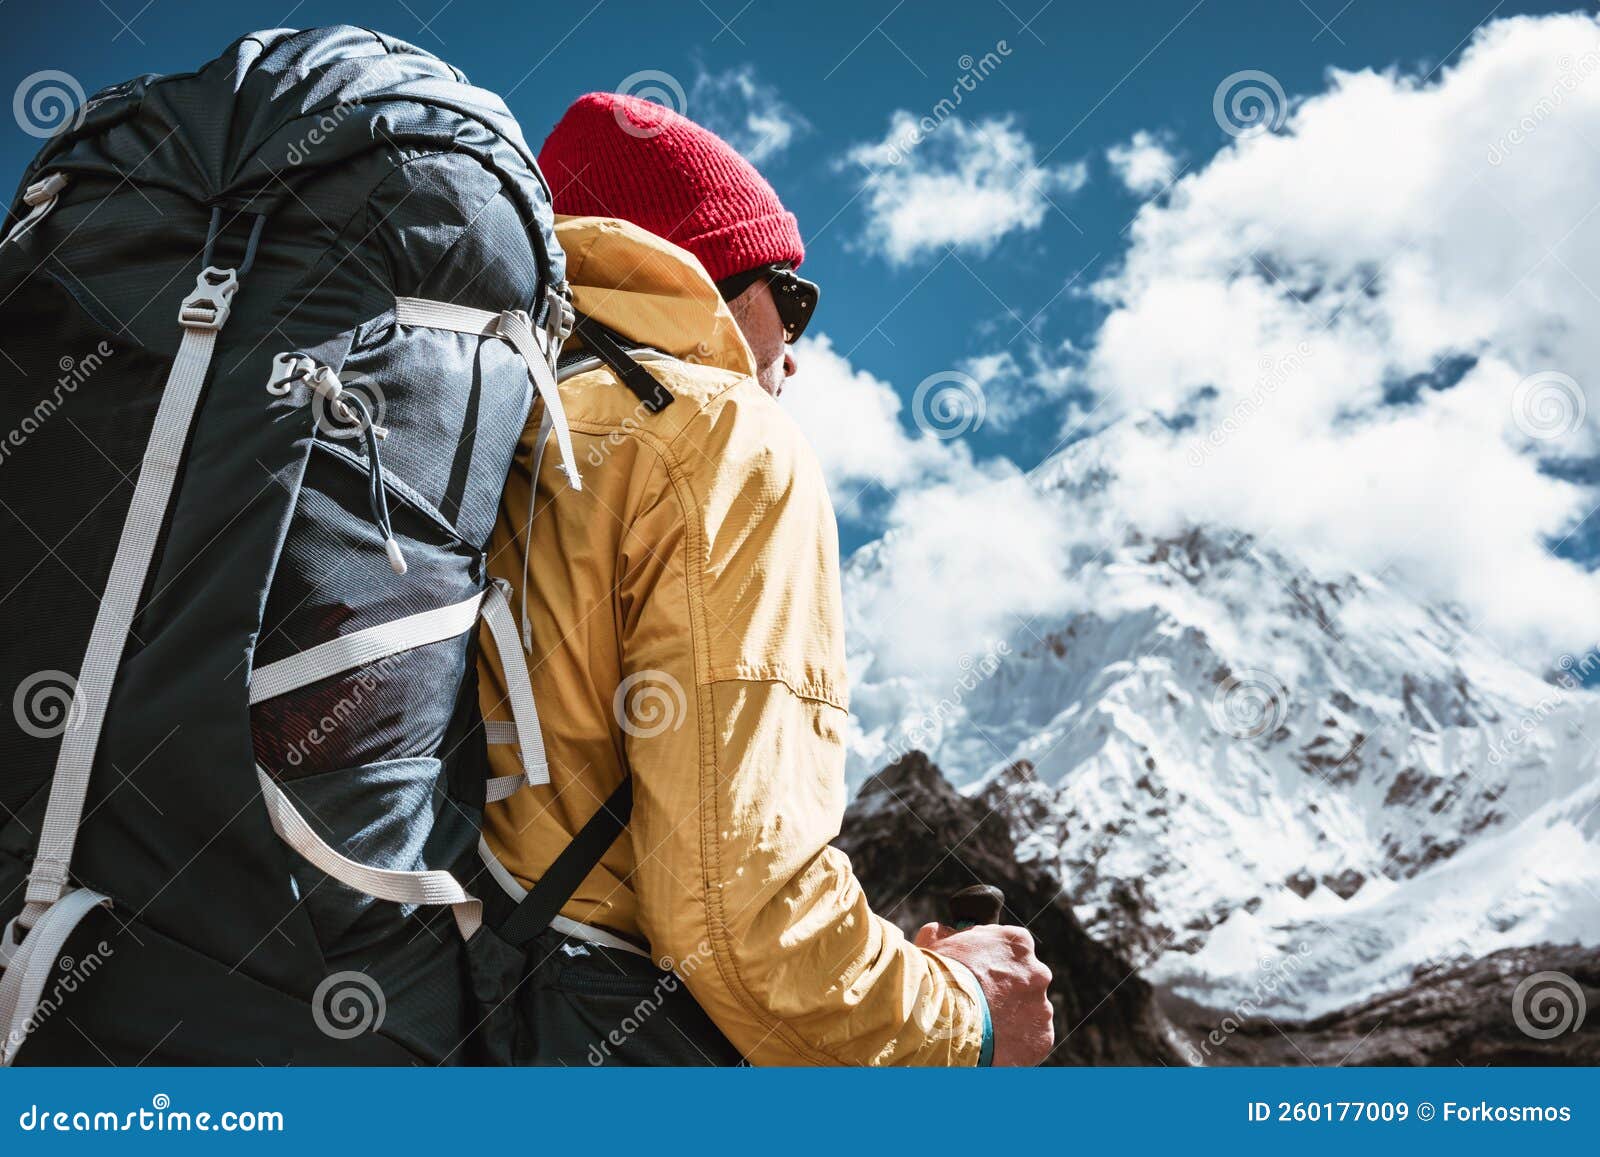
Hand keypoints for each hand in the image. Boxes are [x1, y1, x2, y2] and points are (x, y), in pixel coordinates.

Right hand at [916, 921, 1053, 1066]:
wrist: (943, 1017)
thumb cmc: (937, 976)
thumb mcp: (934, 942)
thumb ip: (947, 934)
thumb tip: (944, 933)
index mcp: (1017, 942)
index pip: (1012, 948)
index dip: (992, 963)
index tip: (979, 975)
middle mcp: (1038, 972)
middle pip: (1025, 981)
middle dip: (1007, 992)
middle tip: (981, 1004)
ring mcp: (1042, 1006)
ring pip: (1029, 1012)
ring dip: (1012, 1019)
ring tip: (983, 1030)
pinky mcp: (1041, 1038)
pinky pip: (1031, 1040)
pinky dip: (1015, 1044)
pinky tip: (993, 1046)